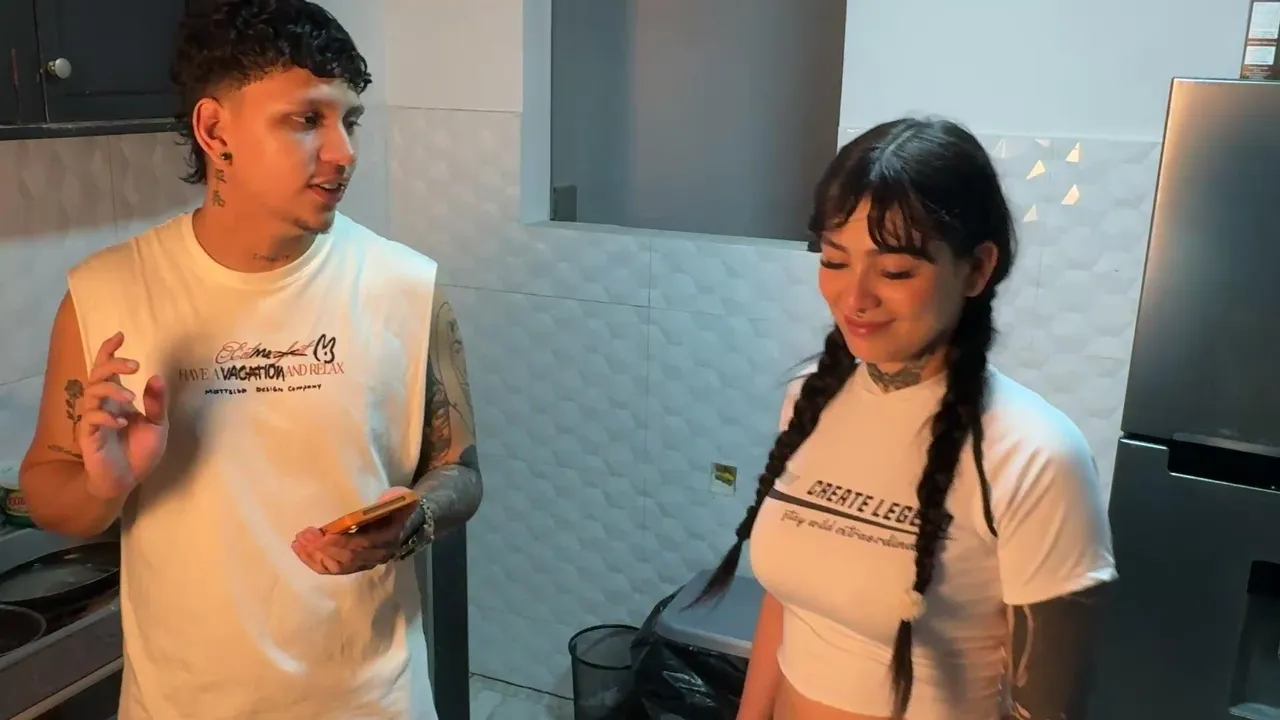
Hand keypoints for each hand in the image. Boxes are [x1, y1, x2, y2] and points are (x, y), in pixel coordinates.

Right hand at [78, 332, 168, 499]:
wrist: (127, 481)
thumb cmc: (140, 452)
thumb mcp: (158, 426)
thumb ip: (157, 403)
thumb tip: (157, 376)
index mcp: (118, 399)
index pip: (108, 369)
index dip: (110, 351)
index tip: (120, 335)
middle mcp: (103, 404)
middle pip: (98, 374)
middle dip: (112, 363)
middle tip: (134, 364)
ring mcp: (94, 419)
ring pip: (92, 392)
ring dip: (112, 390)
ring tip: (132, 399)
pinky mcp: (88, 436)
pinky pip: (90, 419)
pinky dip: (105, 417)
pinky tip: (122, 423)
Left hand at [291, 487, 421, 574]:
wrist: (402, 521)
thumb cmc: (394, 506)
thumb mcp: (398, 498)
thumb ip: (391, 500)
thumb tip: (388, 499)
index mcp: (387, 538)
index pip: (361, 545)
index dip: (340, 542)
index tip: (322, 534)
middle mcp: (376, 555)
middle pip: (346, 558)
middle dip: (322, 548)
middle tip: (303, 536)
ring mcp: (364, 563)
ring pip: (336, 566)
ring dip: (315, 556)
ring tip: (298, 543)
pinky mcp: (352, 566)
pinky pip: (331, 568)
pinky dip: (314, 561)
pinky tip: (300, 551)